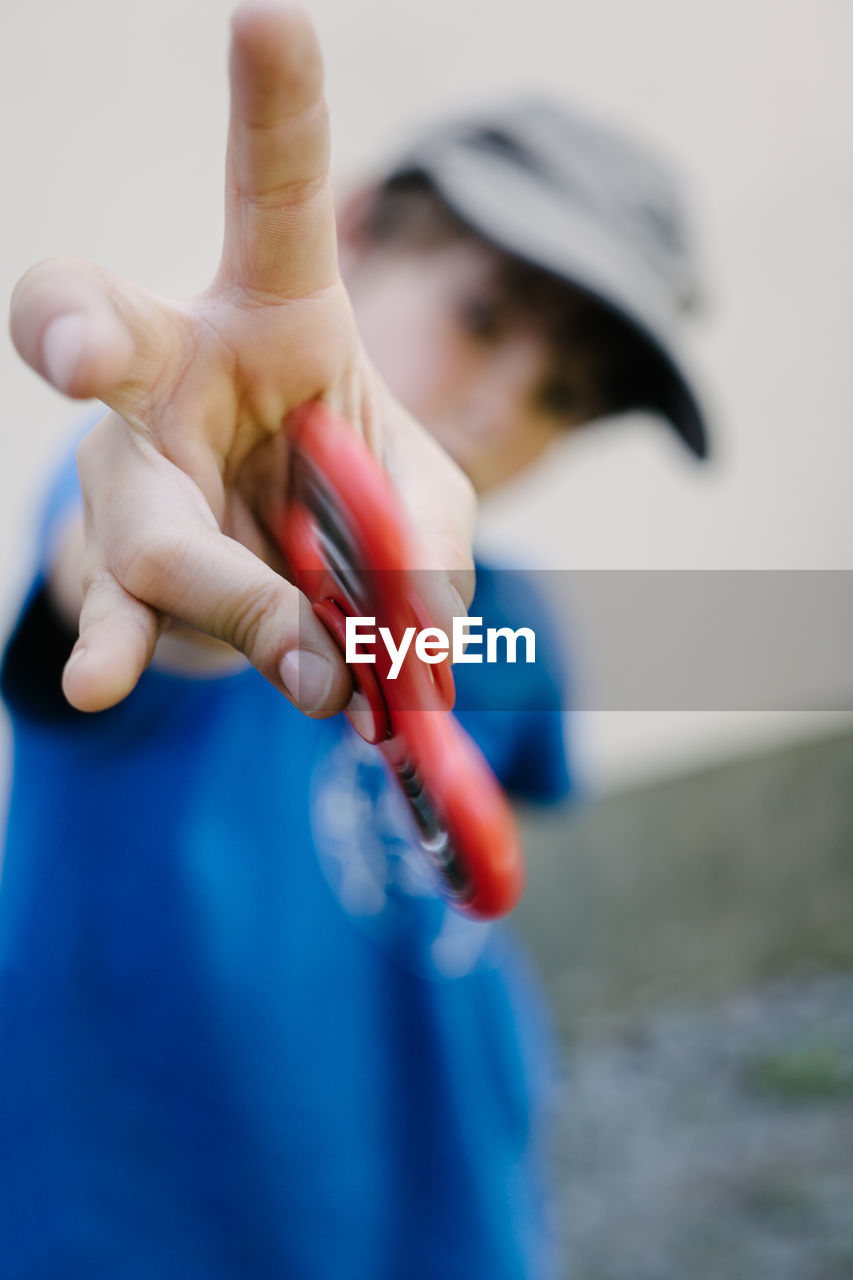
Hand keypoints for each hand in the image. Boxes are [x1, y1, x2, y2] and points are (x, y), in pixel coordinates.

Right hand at [9, 1, 474, 717]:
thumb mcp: (425, 499)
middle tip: (76, 347)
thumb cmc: (352, 496)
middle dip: (79, 327)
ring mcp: (136, 473)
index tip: (269, 11)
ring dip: (244, 604)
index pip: (271, 197)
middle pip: (117, 334)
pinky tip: (98, 685)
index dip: (272, 110)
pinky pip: (125, 609)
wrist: (277, 565)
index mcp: (277, 309)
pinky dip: (127, 651)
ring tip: (320, 673)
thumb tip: (410, 653)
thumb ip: (434, 555)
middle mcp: (175, 369)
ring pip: (157, 528)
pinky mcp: (130, 569)